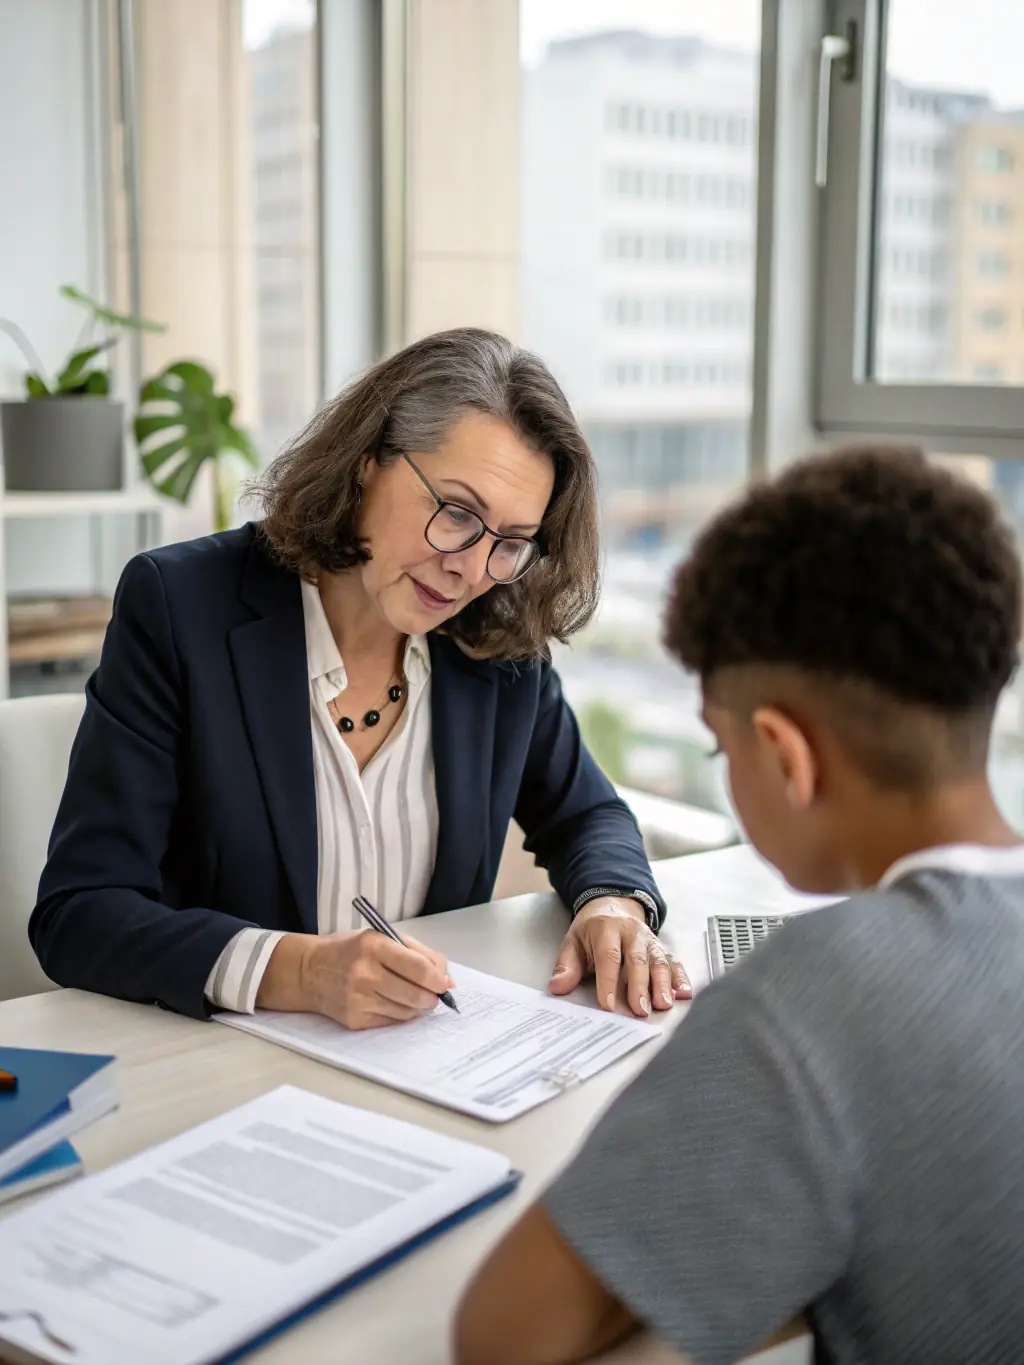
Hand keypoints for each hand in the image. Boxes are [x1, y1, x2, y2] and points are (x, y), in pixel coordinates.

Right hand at [259, 930, 452, 1029]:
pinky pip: (391, 1022)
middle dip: (432, 998)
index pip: (419, 968)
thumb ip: (419, 955)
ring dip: (417, 1007)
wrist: (309, 970)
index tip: (444, 984)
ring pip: (407, 1012)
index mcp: (374, 946)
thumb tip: (448, 982)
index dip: (438, 980)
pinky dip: (400, 1014)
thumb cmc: (351, 951)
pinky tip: (394, 1003)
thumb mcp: (383, 938)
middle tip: (434, 995)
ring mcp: (358, 999)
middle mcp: (365, 973)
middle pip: (416, 994)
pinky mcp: (354, 1019)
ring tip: (413, 996)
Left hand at [548, 897, 690, 1016]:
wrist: (613, 904)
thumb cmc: (592, 929)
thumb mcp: (573, 941)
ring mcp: (649, 940)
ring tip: (663, 1005)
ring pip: (659, 960)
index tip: (608, 1005)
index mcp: (606, 929)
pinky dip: (680, 977)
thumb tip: (558, 987)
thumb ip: (567, 965)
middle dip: (639, 986)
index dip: (608, 982)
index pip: (608, 956)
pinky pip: (674, 961)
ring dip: (663, 984)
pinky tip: (684, 993)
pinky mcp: (661, 947)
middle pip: (637, 959)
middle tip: (640, 1010)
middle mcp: (631, 932)